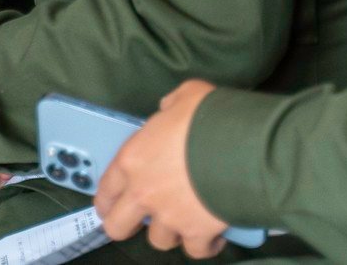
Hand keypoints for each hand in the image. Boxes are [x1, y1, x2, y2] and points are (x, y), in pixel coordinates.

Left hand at [94, 81, 228, 257]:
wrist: (241, 147)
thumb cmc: (209, 118)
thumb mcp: (184, 97)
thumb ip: (169, 106)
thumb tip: (170, 111)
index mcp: (132, 160)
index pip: (105, 189)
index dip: (106, 200)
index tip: (109, 205)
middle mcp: (144, 193)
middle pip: (118, 226)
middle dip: (126, 225)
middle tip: (139, 221)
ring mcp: (169, 216)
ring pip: (159, 240)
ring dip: (170, 231)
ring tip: (184, 220)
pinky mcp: (197, 233)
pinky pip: (195, 249)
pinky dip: (204, 245)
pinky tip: (212, 236)